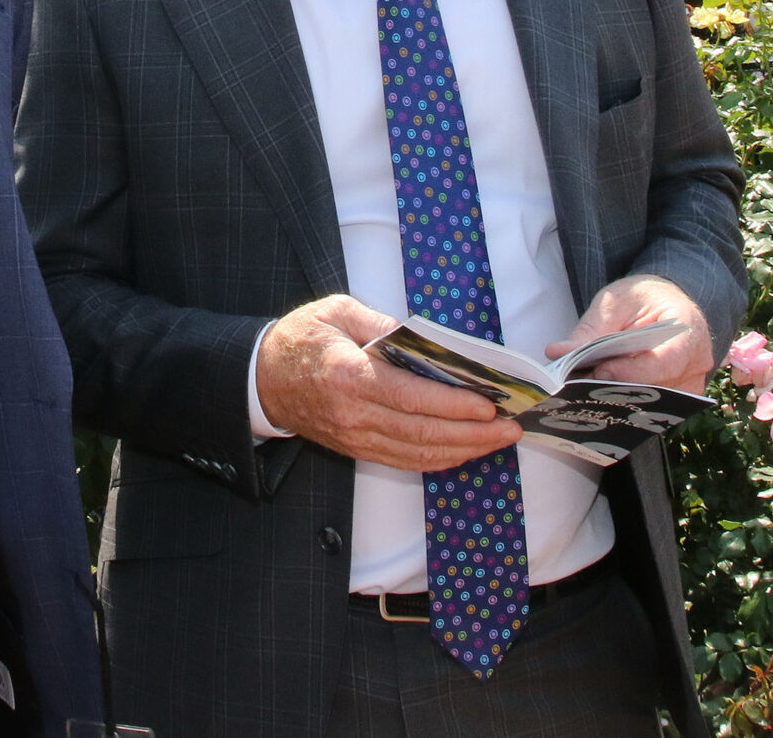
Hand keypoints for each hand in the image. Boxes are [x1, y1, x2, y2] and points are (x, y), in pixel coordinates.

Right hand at [255, 295, 521, 472]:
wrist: (262, 379)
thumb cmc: (301, 339)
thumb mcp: (336, 312)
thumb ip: (380, 323)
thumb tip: (423, 340)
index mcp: (348, 376)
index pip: (410, 398)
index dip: (452, 405)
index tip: (487, 405)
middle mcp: (354, 415)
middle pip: (422, 432)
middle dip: (473, 434)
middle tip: (511, 426)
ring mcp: (356, 437)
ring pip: (419, 453)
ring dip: (464, 450)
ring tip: (499, 440)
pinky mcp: (358, 449)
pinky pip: (406, 460)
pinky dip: (441, 458)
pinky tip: (466, 449)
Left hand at [550, 276, 712, 393]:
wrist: (664, 302)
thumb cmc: (642, 298)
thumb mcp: (613, 302)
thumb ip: (589, 330)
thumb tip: (556, 353)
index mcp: (688, 326)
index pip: (664, 360)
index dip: (631, 371)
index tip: (598, 371)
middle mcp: (698, 361)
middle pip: (657, 387)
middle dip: (617, 387)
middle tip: (579, 384)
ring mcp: (692, 383)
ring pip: (654, 402)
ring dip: (619, 397)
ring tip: (586, 388)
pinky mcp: (680, 397)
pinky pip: (653, 406)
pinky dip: (626, 401)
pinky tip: (601, 393)